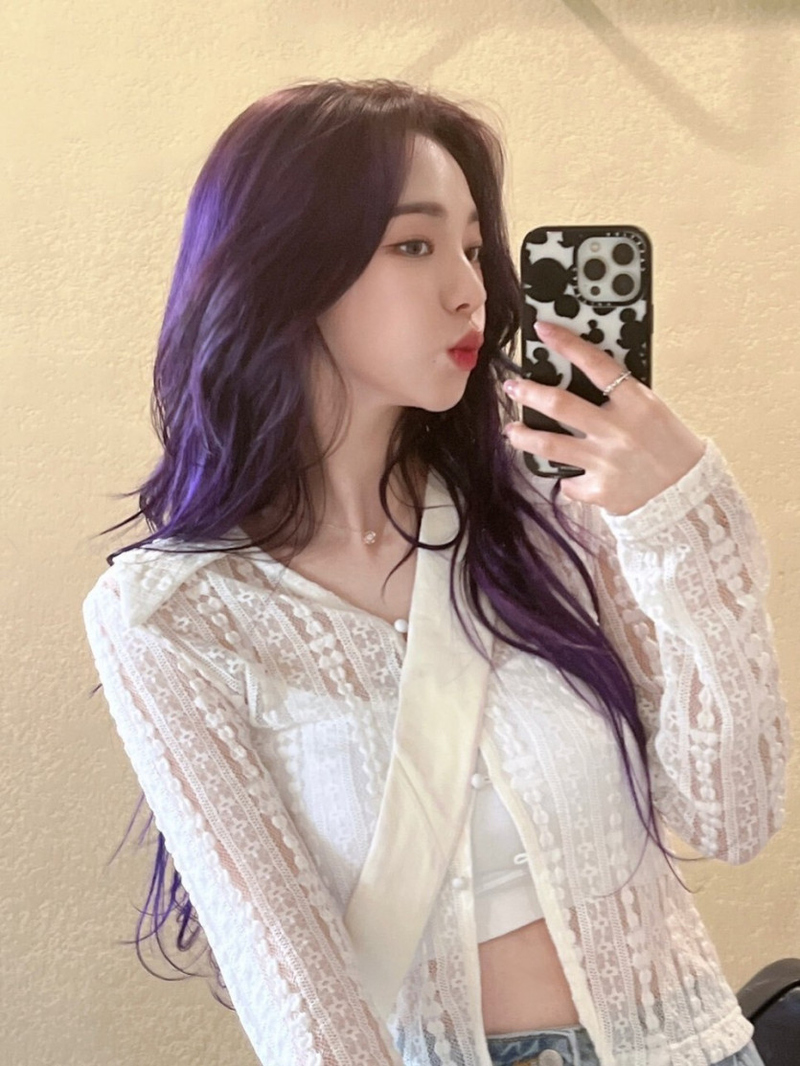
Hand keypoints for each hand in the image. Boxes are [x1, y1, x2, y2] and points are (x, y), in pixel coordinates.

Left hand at [502, 321, 705, 515]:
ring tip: (512, 431)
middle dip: (529, 393)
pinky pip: (569, 482)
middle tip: (512, 387)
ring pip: (550, 444)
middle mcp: (617, 430)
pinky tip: (565, 476)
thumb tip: (582, 378)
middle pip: (560, 405)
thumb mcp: (653, 411)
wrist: (689, 495)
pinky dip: (566, 479)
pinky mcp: (599, 490)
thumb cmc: (671, 448)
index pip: (596, 364)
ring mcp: (605, 461)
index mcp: (637, 403)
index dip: (566, 344)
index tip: (543, 330)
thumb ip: (621, 398)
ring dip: (524, 436)